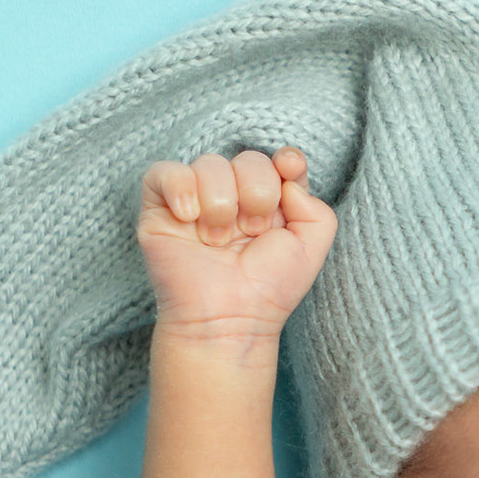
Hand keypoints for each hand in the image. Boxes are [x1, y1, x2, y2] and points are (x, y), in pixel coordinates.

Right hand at [136, 145, 336, 341]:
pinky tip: (189, 218)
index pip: (279, 162)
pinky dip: (180, 188)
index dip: (287, 161)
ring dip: (221, 202)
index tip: (289, 170)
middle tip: (252, 232)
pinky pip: (164, 172)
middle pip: (249, 159)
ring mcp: (198, 201)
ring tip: (218, 240)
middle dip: (257, 193)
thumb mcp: (312, 252)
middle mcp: (235, 198)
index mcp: (271, 205)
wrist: (228, 318)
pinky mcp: (160, 208)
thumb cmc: (267, 290)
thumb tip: (288, 178)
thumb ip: (318, 210)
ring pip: (209, 163)